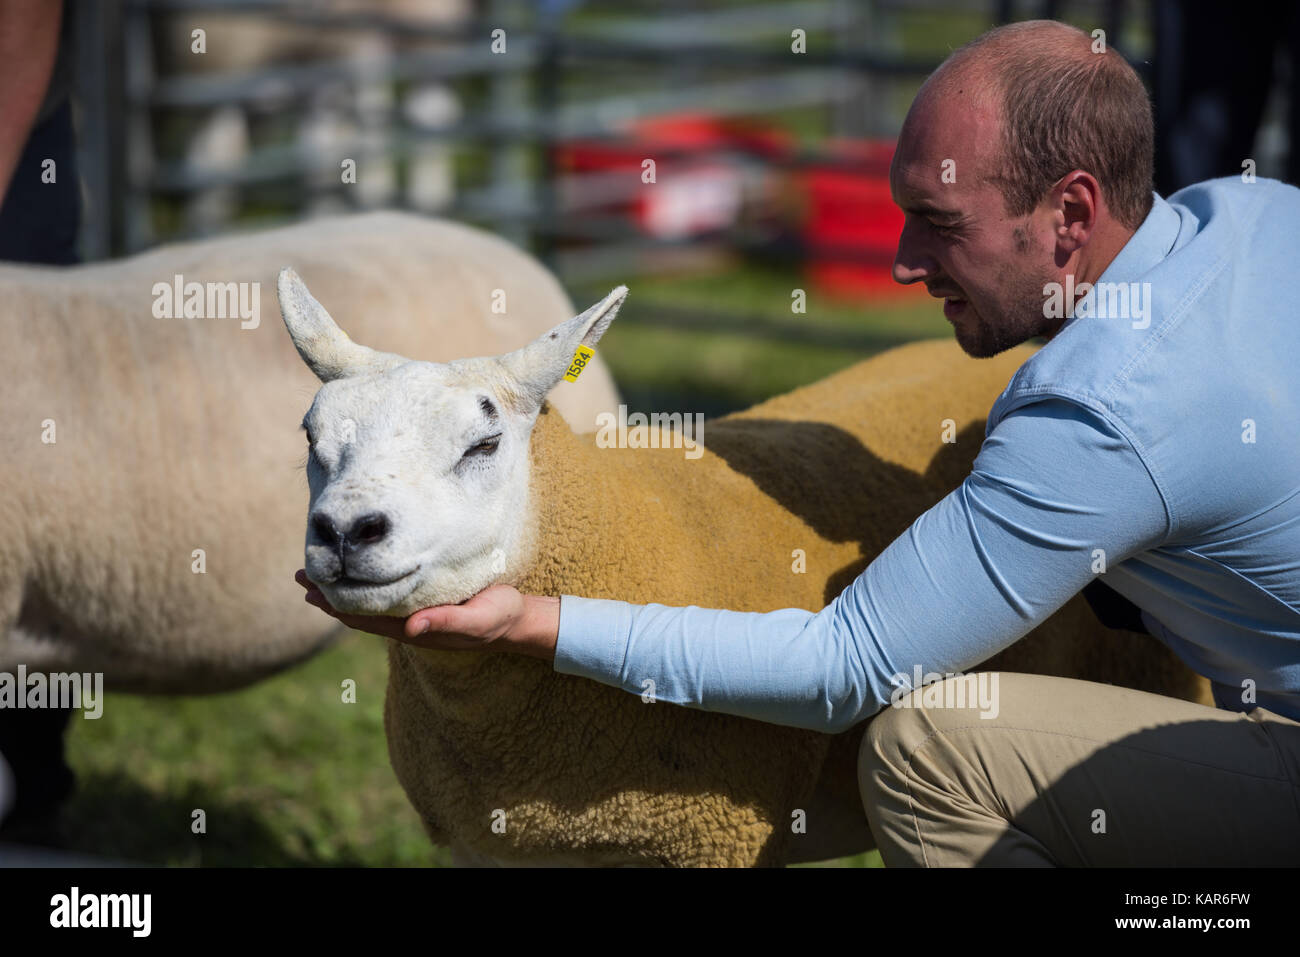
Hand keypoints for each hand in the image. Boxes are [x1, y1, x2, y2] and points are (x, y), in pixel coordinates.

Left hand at [294, 569, 558, 658]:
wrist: (516, 621)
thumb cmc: (498, 617)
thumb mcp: (476, 619)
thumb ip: (445, 623)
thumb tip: (409, 629)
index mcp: (414, 628)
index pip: (364, 617)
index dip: (335, 604)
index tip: (309, 588)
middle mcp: (408, 623)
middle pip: (359, 611)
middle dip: (329, 595)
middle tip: (300, 576)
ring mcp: (415, 615)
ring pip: (369, 604)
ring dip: (343, 591)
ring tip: (318, 576)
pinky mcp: (424, 603)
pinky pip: (386, 596)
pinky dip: (365, 585)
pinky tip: (359, 574)